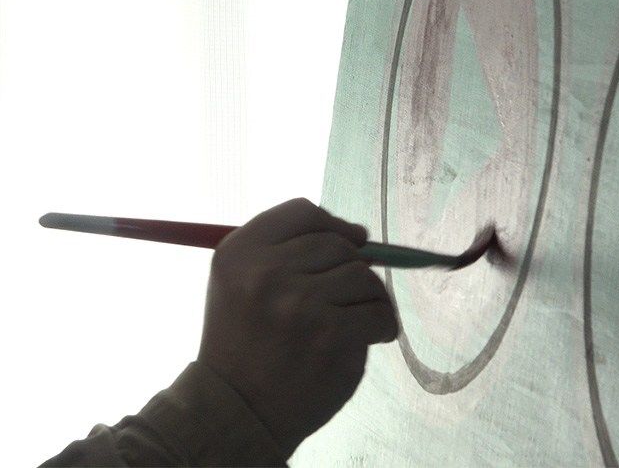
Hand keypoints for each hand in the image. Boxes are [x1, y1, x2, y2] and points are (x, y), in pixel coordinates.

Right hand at [196, 197, 398, 458]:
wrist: (239, 408)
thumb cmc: (244, 342)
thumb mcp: (237, 282)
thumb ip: (282, 250)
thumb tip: (356, 233)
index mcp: (238, 252)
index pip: (302, 211)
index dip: (331, 225)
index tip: (346, 242)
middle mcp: (266, 271)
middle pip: (338, 242)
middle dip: (348, 267)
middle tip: (338, 298)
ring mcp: (300, 303)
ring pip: (364, 276)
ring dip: (366, 298)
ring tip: (348, 322)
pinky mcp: (331, 334)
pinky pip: (380, 312)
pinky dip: (380, 326)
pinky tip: (361, 338)